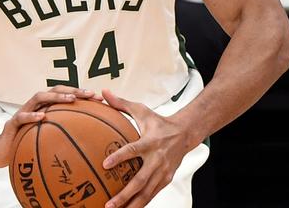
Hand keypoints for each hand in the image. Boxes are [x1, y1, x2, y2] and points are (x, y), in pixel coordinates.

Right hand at [0, 86, 101, 166]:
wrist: (2, 150)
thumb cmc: (27, 143)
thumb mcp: (46, 139)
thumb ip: (62, 136)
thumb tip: (87, 144)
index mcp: (45, 107)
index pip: (64, 94)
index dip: (81, 94)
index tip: (98, 98)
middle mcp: (35, 105)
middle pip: (55, 90)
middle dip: (73, 90)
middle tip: (90, 94)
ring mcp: (24, 111)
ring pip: (39, 97)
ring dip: (56, 97)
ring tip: (71, 99)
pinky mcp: (13, 123)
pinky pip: (23, 116)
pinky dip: (32, 115)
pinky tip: (42, 117)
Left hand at [100, 89, 194, 207]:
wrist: (185, 133)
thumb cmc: (159, 122)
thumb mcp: (141, 110)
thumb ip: (121, 104)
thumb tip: (103, 92)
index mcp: (150, 142)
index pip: (133, 150)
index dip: (120, 157)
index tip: (105, 164)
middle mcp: (157, 159)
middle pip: (140, 180)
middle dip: (124, 194)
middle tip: (109, 204)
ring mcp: (163, 172)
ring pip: (147, 193)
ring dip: (132, 204)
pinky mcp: (166, 179)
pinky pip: (152, 194)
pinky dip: (141, 204)